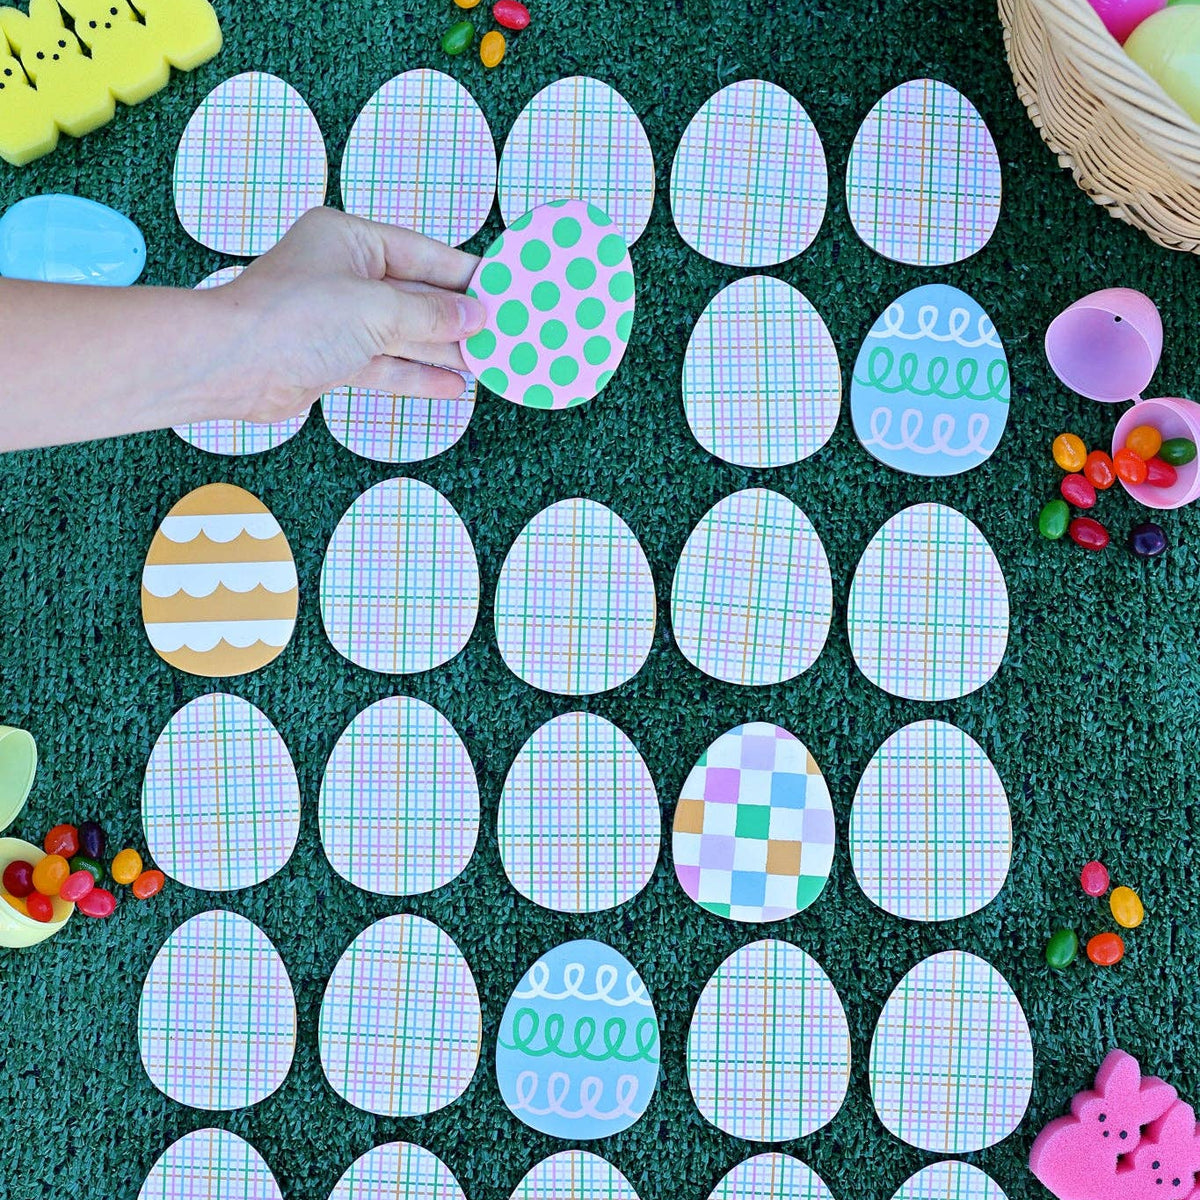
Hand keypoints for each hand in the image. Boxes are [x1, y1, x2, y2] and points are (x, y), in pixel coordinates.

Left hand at [210, 207, 485, 423]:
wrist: (232, 366)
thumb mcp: (375, 308)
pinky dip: (416, 374)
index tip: (502, 290)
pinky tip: (452, 385)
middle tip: (502, 332)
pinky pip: (384, 364)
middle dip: (457, 318)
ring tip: (486, 362)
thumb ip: (430, 314)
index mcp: (349, 240)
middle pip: (414, 295)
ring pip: (402, 334)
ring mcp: (336, 319)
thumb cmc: (293, 318)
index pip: (422, 253)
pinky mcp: (330, 358)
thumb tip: (474, 315)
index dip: (464, 275)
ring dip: (442, 350)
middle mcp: (342, 274)